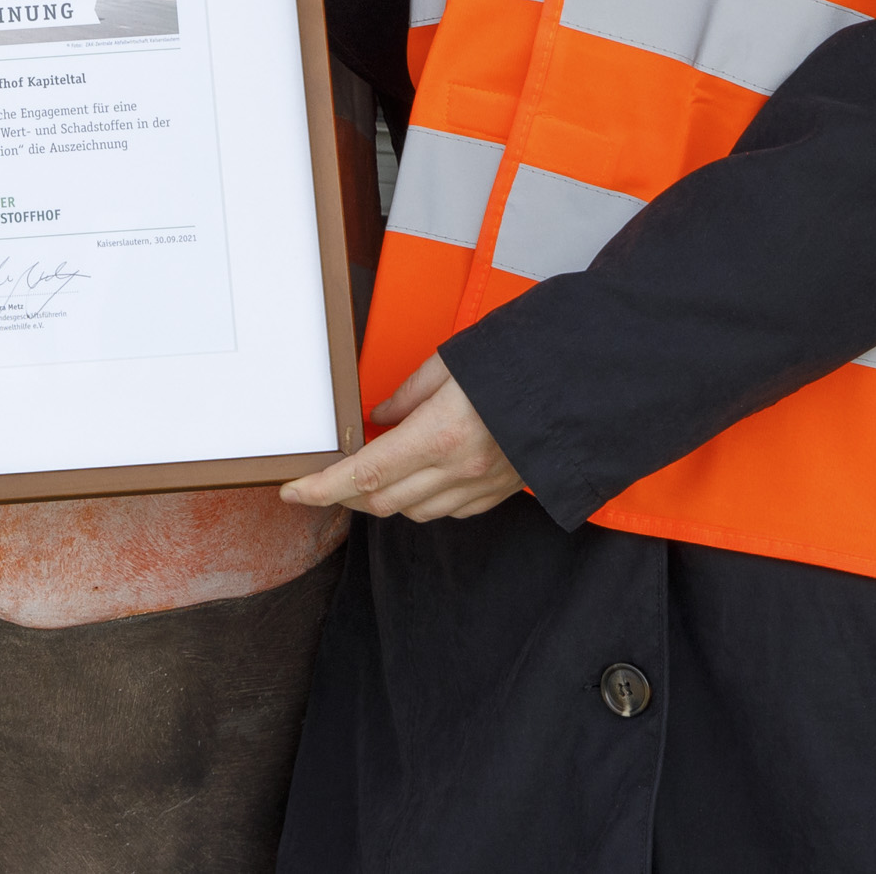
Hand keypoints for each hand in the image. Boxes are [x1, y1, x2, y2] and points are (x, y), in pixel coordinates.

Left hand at [279, 356, 521, 520]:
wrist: (582, 384)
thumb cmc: (519, 363)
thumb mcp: (451, 363)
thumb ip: (407, 394)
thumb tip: (378, 414)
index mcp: (439, 434)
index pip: (362, 474)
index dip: (321, 488)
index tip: (293, 490)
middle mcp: (458, 470)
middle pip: (381, 501)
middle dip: (345, 495)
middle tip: (327, 478)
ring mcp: (481, 487)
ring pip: (413, 512)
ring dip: (383, 499)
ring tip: (372, 473)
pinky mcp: (500, 493)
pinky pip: (448, 511)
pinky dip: (423, 500)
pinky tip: (419, 478)